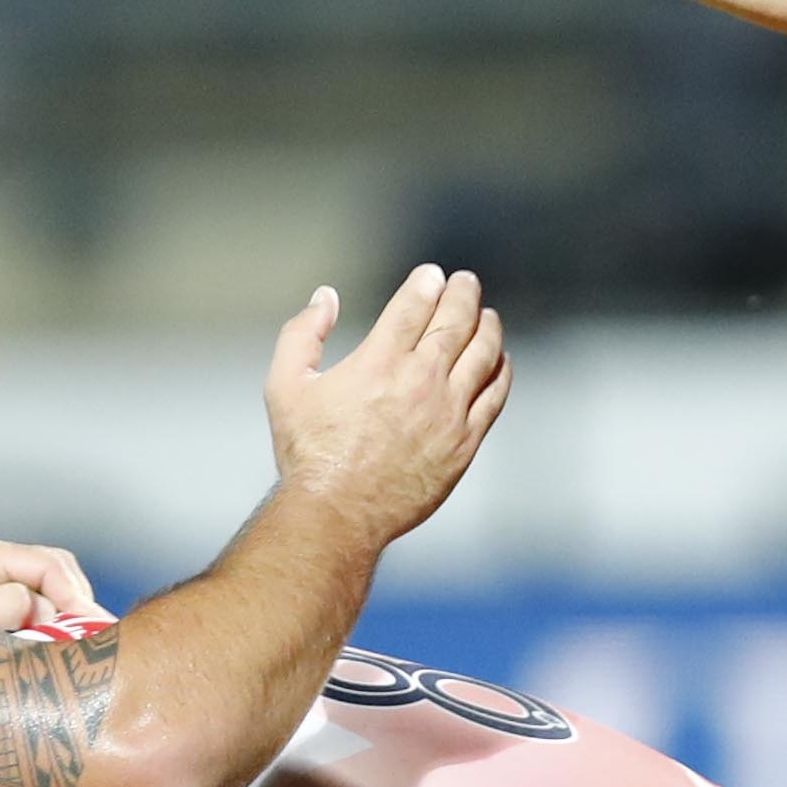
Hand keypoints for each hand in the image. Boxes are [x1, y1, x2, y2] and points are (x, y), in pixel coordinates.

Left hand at [0, 534, 100, 636]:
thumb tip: (41, 607)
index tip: (93, 625)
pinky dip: (57, 616)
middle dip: (77, 599)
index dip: (74, 594)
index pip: (46, 563)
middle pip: (57, 567)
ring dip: (69, 609)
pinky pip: (43, 598)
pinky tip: (59, 639)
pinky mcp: (1, 595)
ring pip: (55, 582)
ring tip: (78, 639)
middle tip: (94, 634)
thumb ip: (0, 608)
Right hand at [262, 267, 513, 548]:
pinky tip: (501, 361)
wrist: (337, 512)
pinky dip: (501, 372)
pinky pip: (494, 396)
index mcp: (379, 361)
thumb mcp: (285, 385)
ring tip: (488, 316)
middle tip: (466, 282)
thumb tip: (326, 297)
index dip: (426, 284)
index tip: (433, 274)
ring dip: (488, 328)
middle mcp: (420, 381)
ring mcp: (448, 412)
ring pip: (483, 354)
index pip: (414, 306)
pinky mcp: (464, 442)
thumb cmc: (307, 451)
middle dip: (463, 295)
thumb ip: (302, 334)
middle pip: (455, 323)